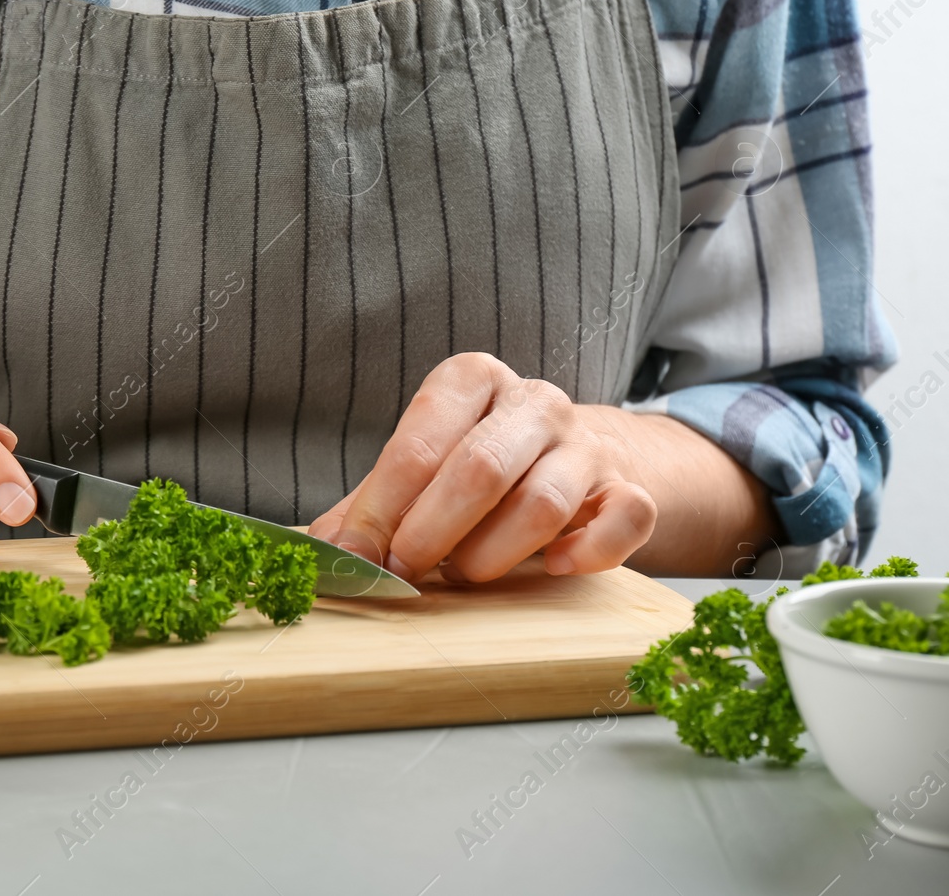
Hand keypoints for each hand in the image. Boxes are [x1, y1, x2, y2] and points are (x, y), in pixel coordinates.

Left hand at [310, 353, 658, 582]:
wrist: (582, 459)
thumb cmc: (480, 466)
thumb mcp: (422, 469)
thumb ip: (372, 504)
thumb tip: (323, 550)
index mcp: (471, 381)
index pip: (420, 441)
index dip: (382, 507)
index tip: (356, 556)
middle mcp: (533, 402)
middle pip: (478, 468)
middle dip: (430, 532)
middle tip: (402, 572)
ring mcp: (586, 444)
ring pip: (542, 502)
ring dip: (492, 553)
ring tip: (464, 573)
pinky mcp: (631, 487)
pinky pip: (623, 520)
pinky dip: (587, 552)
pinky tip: (553, 566)